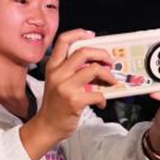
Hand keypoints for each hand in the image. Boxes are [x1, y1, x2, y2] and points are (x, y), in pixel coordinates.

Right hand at [20, 29, 117, 159]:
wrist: (47, 126)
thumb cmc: (55, 104)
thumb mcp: (56, 81)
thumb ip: (70, 69)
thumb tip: (95, 62)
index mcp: (53, 66)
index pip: (63, 41)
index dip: (79, 33)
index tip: (91, 35)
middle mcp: (58, 74)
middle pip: (83, 52)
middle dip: (102, 54)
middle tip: (110, 61)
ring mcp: (66, 87)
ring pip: (93, 69)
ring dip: (108, 75)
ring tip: (111, 81)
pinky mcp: (74, 101)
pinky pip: (97, 93)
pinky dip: (103, 98)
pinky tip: (101, 102)